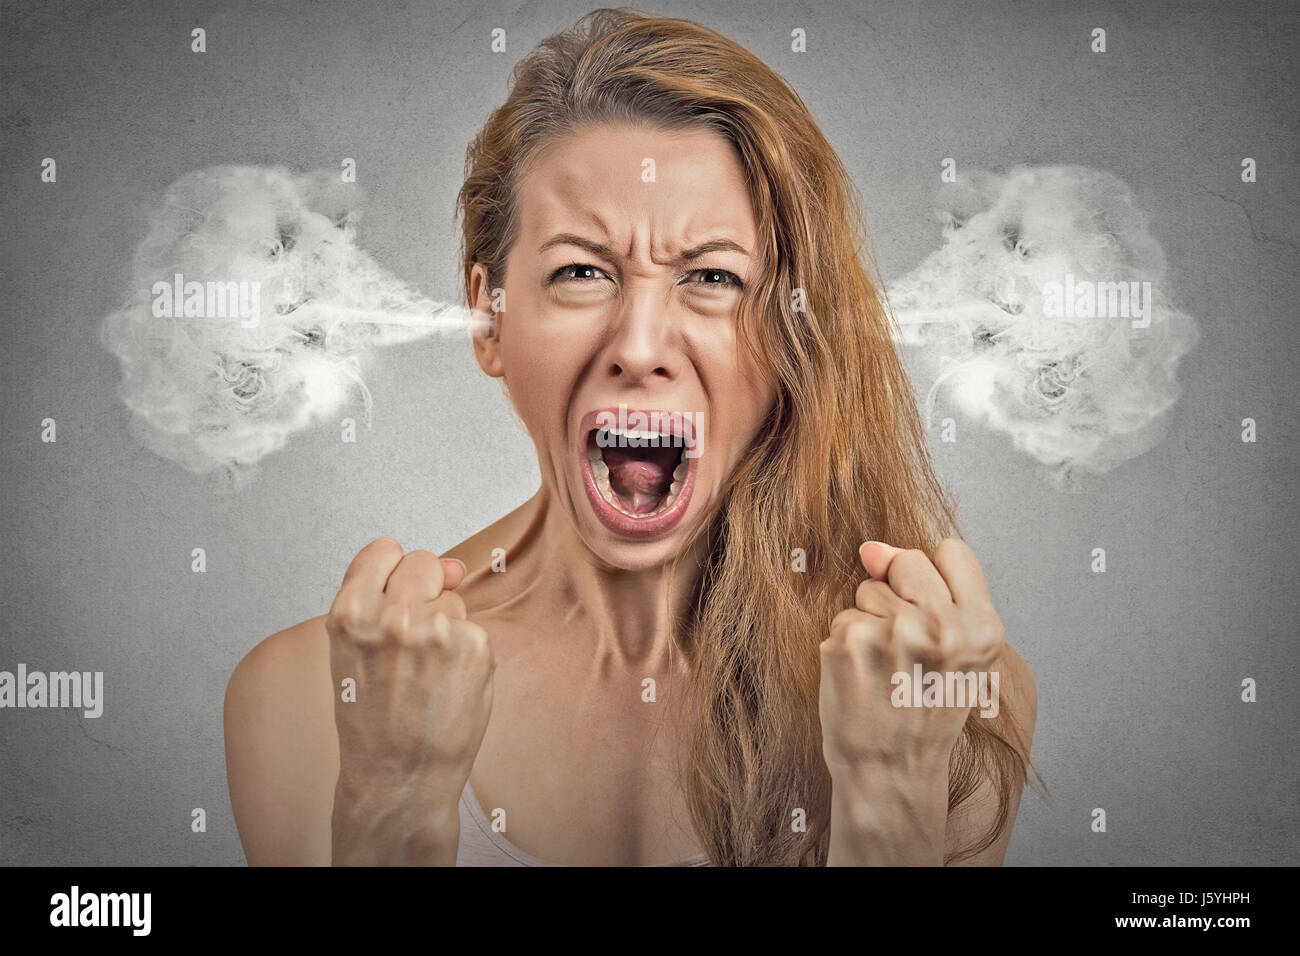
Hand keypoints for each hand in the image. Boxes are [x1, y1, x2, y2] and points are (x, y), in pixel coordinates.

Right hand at [327, 537, 493, 864]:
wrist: (398, 778)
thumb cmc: (374, 721)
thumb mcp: (355, 652)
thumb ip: (388, 599)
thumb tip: (455, 567)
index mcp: (351, 613)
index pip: (383, 551)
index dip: (390, 575)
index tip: (391, 598)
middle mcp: (395, 615)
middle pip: (424, 563)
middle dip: (424, 590)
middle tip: (414, 640)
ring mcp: (439, 629)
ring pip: (452, 598)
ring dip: (446, 626)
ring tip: (425, 674)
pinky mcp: (475, 645)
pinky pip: (474, 629)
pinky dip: (466, 653)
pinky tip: (447, 685)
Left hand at [820, 538, 1005, 779]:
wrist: (891, 769)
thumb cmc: (924, 710)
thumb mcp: (958, 653)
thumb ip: (932, 591)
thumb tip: (871, 548)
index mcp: (983, 628)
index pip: (952, 551)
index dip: (935, 578)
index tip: (931, 613)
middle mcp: (943, 626)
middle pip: (906, 560)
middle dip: (898, 591)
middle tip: (904, 646)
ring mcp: (894, 631)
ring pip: (869, 589)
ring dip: (870, 620)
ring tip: (885, 667)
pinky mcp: (851, 639)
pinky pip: (843, 616)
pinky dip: (846, 642)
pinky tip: (861, 675)